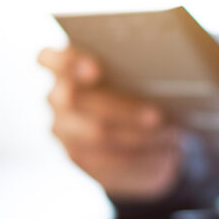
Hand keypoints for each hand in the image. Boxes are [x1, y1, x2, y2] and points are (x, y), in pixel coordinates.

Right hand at [38, 46, 182, 201]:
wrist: (129, 131)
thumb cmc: (133, 88)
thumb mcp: (132, 75)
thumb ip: (131, 71)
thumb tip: (163, 74)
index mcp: (63, 67)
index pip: (49, 59)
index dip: (68, 63)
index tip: (95, 71)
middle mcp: (56, 97)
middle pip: (78, 101)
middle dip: (120, 109)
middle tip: (157, 115)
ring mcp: (63, 129)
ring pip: (95, 133)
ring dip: (136, 135)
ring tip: (169, 134)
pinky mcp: (78, 156)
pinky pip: (106, 160)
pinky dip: (138, 156)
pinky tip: (164, 153)